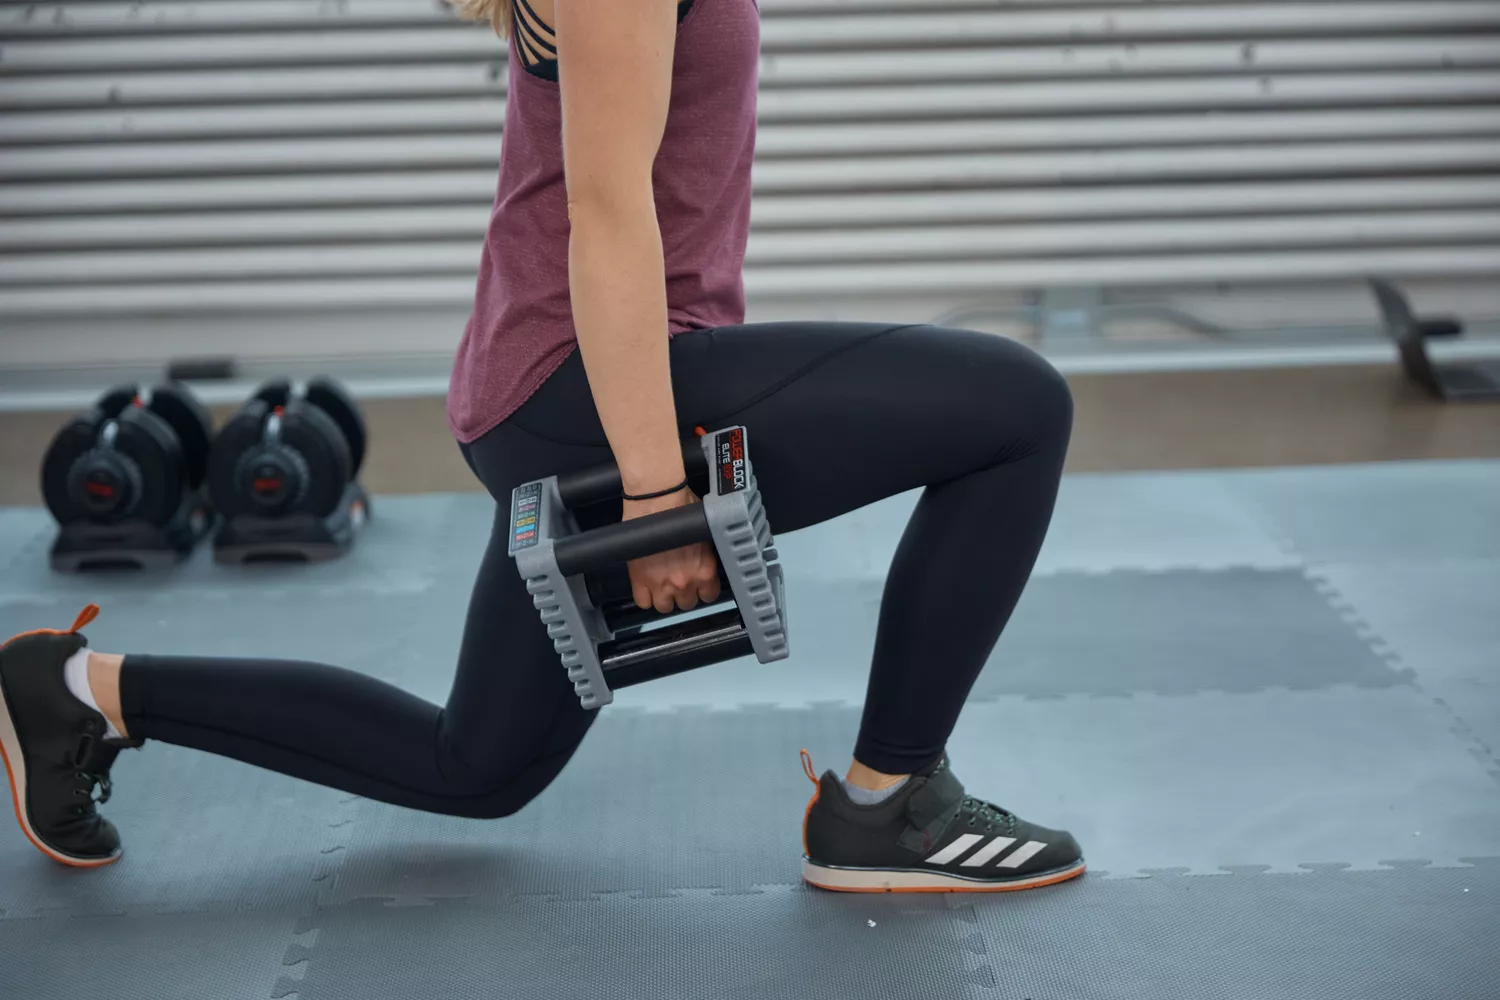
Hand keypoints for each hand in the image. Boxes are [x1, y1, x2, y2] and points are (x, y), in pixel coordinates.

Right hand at [622, 487, 721, 612]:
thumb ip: (706, 554)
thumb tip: (704, 561)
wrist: (657, 499)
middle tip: (679, 580)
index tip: (698, 585)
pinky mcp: (639, 579)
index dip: (702, 590)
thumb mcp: (705, 532)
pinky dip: (645, 597)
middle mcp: (685, 580)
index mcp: (705, 569)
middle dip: (683, 593)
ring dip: (664, 598)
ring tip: (662, 585)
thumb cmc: (681, 506)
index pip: (709, 596)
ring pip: (665, 607)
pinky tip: (647, 587)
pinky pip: (643, 602)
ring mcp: (661, 583)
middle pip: (687, 604)